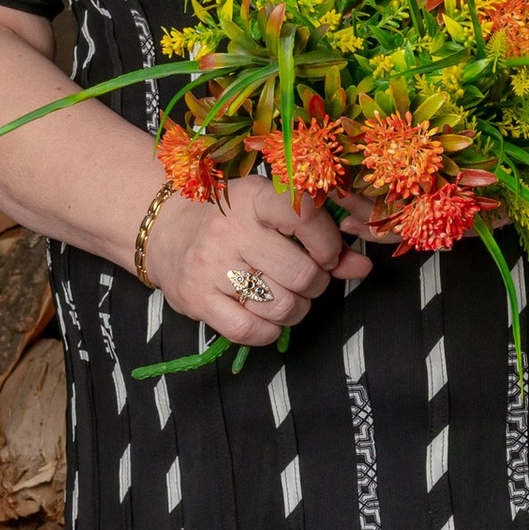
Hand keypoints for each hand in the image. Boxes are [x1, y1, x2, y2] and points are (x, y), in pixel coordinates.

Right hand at [145, 171, 371, 345]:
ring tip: (284, 296)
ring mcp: (210, 265)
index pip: (306, 218)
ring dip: (294, 310)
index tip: (326, 254)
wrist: (166, 229)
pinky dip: (268, 331)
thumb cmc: (231, 218)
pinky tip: (265, 317)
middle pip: (301, 274)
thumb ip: (321, 239)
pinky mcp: (196, 299)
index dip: (329, 245)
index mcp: (253, 198)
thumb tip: (363, 267)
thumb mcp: (273, 213)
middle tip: (305, 280)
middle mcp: (229, 229)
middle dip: (315, 284)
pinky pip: (250, 330)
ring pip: (281, 307)